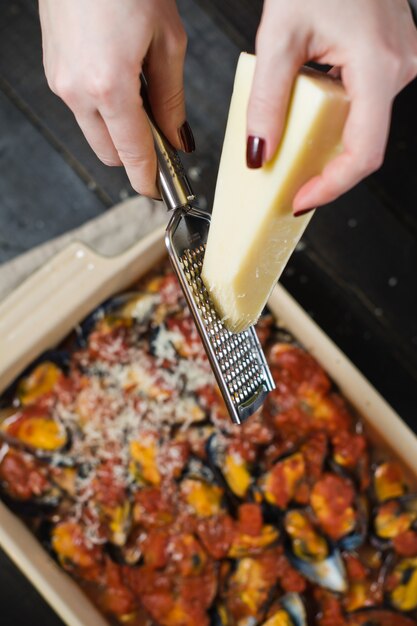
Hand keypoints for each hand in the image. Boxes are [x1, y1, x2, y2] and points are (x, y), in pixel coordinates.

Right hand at [39, 0, 193, 197]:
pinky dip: (103, 110)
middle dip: (134, 155)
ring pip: (93, 132)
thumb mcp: (168, 41)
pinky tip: (121, 84)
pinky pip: (80, 108)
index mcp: (109, 88)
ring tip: (143, 100)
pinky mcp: (52, 70)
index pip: (132, 154)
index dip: (148, 178)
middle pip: (108, 152)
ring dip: (118, 131)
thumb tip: (177, 138)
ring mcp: (59, 81)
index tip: (159, 190)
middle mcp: (76, 92)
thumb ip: (172, 100)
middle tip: (161, 141)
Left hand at [247, 0, 416, 213]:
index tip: (300, 198)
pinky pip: (364, 106)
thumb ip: (266, 100)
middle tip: (289, 178)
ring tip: (292, 144)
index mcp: (378, 67)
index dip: (331, 186)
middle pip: (363, 144)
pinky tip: (309, 115)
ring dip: (327, 143)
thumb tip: (259, 154)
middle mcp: (399, 69)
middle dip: (323, 168)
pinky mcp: (390, 61)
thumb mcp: (280, 36)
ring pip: (364, 127)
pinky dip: (335, 120)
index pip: (363, 153)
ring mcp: (399, 64)